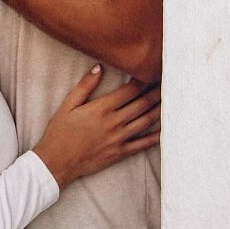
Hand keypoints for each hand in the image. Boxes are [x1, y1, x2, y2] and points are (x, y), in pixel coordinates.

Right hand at [32, 66, 161, 190]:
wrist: (58, 161)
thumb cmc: (60, 131)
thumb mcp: (68, 104)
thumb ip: (85, 85)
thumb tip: (99, 67)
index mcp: (101, 108)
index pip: (129, 91)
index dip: (143, 80)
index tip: (152, 72)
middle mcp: (114, 122)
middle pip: (141, 104)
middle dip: (156, 93)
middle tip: (169, 83)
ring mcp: (119, 138)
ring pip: (146, 122)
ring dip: (159, 110)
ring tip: (171, 101)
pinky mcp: (121, 152)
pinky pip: (143, 144)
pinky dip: (156, 136)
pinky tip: (165, 129)